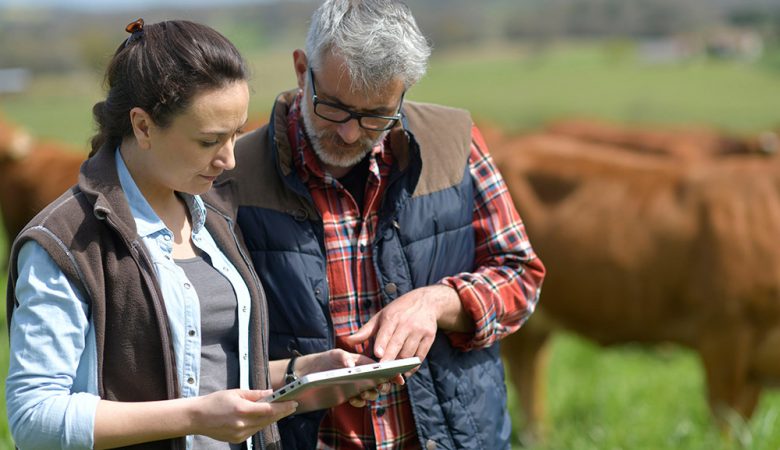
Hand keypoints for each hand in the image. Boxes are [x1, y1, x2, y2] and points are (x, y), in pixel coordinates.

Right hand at [191, 389, 295, 443]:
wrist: (197, 417)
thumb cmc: (215, 401)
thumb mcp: (236, 392)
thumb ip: (255, 394)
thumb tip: (271, 393)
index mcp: (242, 409)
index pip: (269, 409)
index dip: (283, 407)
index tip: (293, 402)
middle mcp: (242, 424)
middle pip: (269, 419)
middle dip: (282, 412)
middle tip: (292, 405)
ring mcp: (240, 434)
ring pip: (263, 425)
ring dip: (273, 418)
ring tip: (281, 410)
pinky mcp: (238, 439)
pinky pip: (255, 430)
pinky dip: (261, 423)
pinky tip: (265, 417)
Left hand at [296, 349, 403, 407]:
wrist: (307, 373)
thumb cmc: (324, 359)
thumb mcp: (333, 354)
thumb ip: (344, 357)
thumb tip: (353, 366)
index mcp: (363, 362)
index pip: (381, 366)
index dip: (392, 372)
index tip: (399, 378)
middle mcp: (362, 374)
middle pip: (380, 381)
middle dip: (384, 385)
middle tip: (381, 387)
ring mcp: (356, 386)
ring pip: (371, 392)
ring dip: (372, 394)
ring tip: (364, 393)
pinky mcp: (349, 396)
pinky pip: (360, 401)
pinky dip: (360, 402)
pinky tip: (354, 399)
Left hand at [343, 285, 459, 364]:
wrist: (426, 302)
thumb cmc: (398, 311)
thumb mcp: (381, 316)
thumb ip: (365, 331)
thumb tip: (347, 341)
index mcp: (392, 317)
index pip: (386, 332)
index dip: (382, 344)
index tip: (377, 355)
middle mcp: (407, 324)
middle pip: (398, 346)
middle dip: (390, 360)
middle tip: (382, 373)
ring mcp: (420, 331)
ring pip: (409, 354)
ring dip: (400, 366)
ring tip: (391, 375)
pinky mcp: (429, 337)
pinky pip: (420, 356)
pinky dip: (412, 367)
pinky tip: (404, 372)